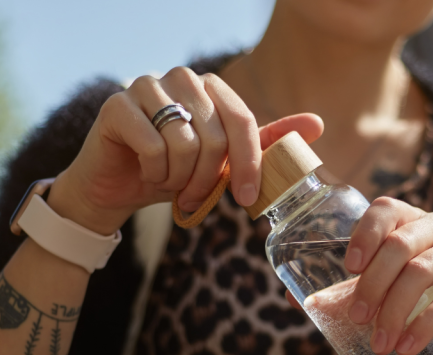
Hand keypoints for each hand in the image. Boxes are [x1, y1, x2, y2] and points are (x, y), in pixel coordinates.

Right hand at [48, 67, 323, 233]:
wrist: (115, 188)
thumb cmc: (172, 172)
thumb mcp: (223, 163)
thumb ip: (263, 142)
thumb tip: (317, 123)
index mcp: (210, 86)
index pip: (243, 121)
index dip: (248, 164)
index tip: (245, 200)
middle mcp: (180, 77)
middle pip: (215, 136)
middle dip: (208, 180)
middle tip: (194, 198)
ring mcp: (145, 86)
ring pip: (184, 143)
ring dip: (180, 179)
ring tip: (169, 184)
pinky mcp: (116, 105)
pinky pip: (153, 147)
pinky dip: (154, 173)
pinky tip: (145, 172)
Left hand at [341, 197, 432, 354]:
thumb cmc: (428, 306)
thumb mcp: (386, 296)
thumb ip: (349, 293)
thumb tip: (300, 301)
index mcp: (412, 222)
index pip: (386, 209)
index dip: (365, 234)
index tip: (349, 267)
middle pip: (399, 244)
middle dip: (373, 284)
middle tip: (358, 319)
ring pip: (422, 269)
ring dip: (396, 309)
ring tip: (381, 344)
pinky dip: (427, 323)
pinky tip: (409, 346)